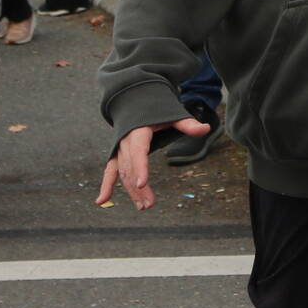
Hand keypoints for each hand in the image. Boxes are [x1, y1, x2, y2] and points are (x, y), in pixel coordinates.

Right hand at [97, 117, 213, 210]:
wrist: (134, 101)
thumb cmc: (155, 109)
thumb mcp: (171, 114)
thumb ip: (187, 123)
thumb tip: (206, 128)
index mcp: (138, 132)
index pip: (139, 152)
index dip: (141, 168)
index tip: (142, 183)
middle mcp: (125, 142)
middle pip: (131, 168)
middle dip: (139, 188)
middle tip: (149, 204)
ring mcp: (119, 149)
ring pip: (123, 173)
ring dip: (131, 191)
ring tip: (143, 206)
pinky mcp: (117, 154)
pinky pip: (111, 171)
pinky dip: (107, 185)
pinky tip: (101, 201)